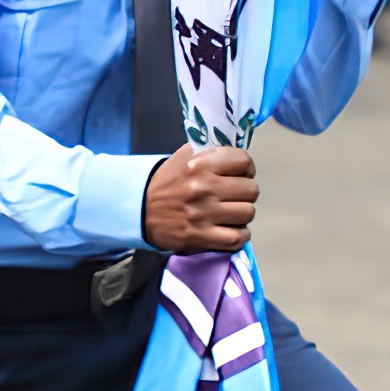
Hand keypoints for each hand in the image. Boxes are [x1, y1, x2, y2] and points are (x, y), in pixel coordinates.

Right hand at [142, 144, 259, 253]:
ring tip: (231, 213)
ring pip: (247, 213)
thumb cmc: (165, 182)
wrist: (139, 208)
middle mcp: (204, 187)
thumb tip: (236, 155)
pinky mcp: (201, 236)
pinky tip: (232, 230)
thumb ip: (209, 152)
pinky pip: (237, 238)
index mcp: (200, 164)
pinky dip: (240, 236)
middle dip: (245, 192)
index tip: (241, 174)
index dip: (247, 167)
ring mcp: (204, 213)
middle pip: (251, 189)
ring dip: (242, 214)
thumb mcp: (183, 157)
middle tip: (234, 195)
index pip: (243, 161)